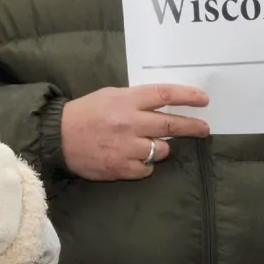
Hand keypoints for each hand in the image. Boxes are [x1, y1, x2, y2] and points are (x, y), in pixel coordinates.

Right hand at [60, 84, 209, 180]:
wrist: (58, 137)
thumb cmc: (85, 113)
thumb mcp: (109, 96)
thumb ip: (134, 99)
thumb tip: (161, 104)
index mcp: (126, 100)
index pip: (164, 95)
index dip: (187, 97)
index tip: (203, 100)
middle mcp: (129, 122)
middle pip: (170, 125)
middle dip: (192, 127)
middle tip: (204, 128)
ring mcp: (127, 147)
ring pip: (161, 149)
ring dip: (160, 147)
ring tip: (147, 144)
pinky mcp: (122, 167)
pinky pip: (147, 168)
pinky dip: (145, 163)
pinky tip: (133, 157)